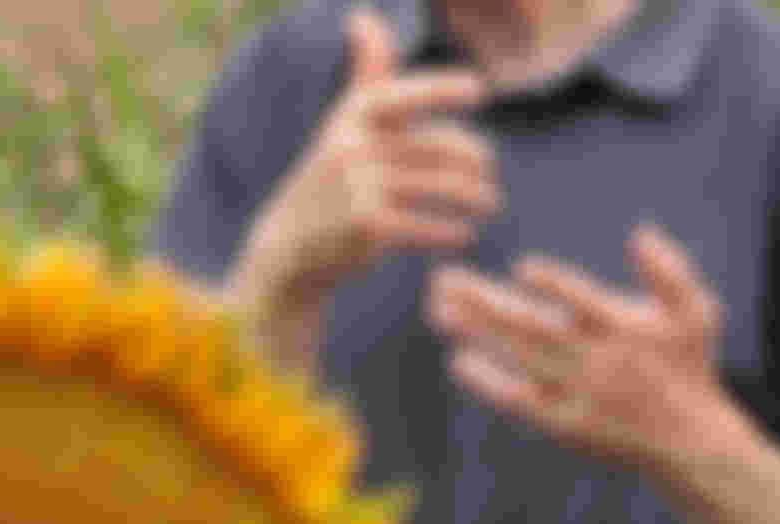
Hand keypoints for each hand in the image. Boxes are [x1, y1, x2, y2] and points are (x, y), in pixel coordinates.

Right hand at [236, 11, 497, 301]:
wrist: (290, 245)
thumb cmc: (330, 176)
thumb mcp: (343, 121)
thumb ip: (366, 73)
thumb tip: (364, 17)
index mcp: (353, 116)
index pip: (403, 95)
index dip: (441, 89)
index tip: (479, 89)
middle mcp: (354, 145)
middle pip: (436, 146)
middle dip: (473, 159)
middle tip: (488, 172)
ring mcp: (360, 185)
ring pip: (439, 184)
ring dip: (474, 196)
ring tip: (489, 202)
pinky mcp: (367, 225)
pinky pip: (425, 224)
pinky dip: (450, 231)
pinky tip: (464, 234)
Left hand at [426, 227, 744, 475]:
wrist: (687, 441)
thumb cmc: (688, 365)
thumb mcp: (696, 313)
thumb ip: (670, 271)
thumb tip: (640, 232)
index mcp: (625, 330)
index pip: (587, 304)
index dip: (558, 286)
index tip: (524, 268)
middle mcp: (597, 363)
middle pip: (535, 329)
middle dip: (487, 304)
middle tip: (444, 279)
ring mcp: (578, 395)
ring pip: (519, 360)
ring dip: (478, 333)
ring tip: (438, 308)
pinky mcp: (564, 424)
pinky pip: (519, 401)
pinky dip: (488, 381)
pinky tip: (457, 358)